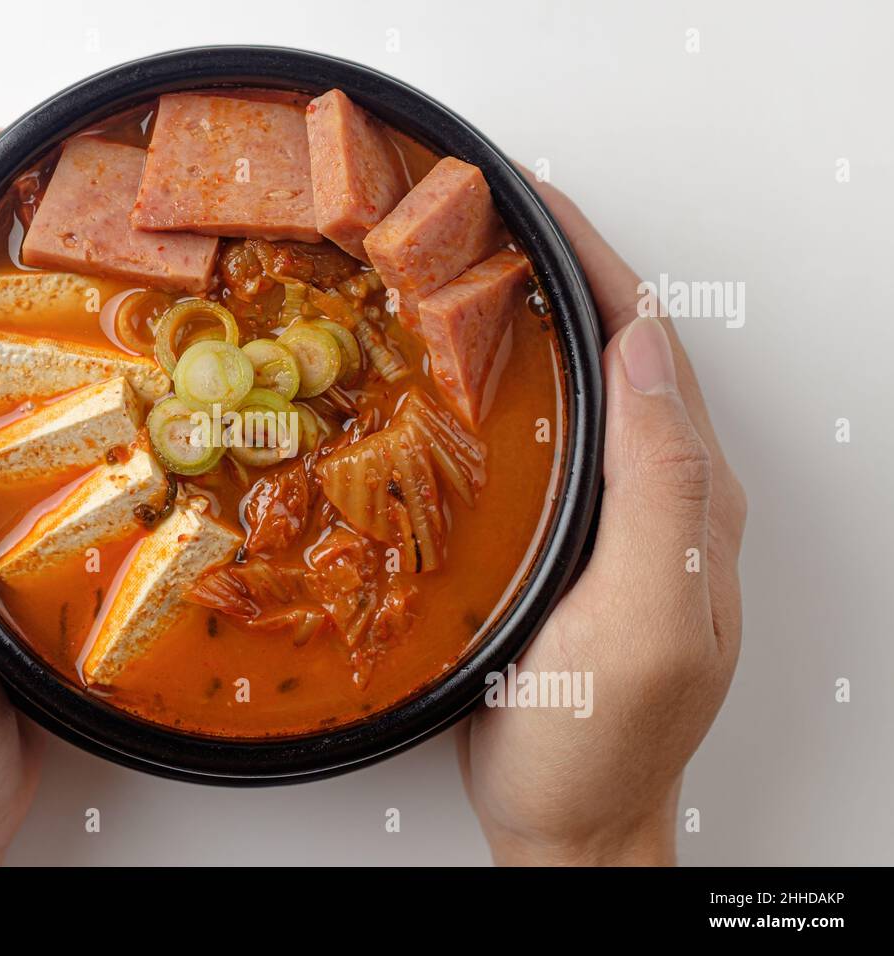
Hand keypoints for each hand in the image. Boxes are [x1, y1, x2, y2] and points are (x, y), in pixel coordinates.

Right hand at [457, 178, 747, 864]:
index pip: (649, 344)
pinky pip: (554, 439)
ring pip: (586, 387)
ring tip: (472, 274)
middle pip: (622, 349)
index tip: (531, 201)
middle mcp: (665, 494)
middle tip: (487, 218)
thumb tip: (642, 353)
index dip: (596, 261)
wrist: (571, 817)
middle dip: (564, 268)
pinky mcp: (573, 541)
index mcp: (692, 497)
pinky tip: (470, 380)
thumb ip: (661, 490)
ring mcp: (620, 517)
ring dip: (540, 319)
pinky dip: (516, 385)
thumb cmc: (601, 741)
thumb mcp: (642, 621)